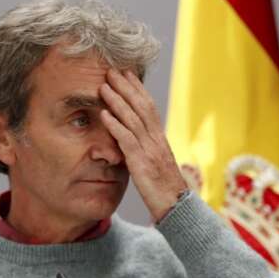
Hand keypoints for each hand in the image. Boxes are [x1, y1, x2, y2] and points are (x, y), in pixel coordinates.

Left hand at [100, 69, 187, 221]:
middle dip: (126, 87)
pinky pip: (127, 140)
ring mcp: (150, 150)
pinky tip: (104, 114)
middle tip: (111, 70)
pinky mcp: (142, 163)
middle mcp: (156, 140)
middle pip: (141, 106)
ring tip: (103, 86)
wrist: (175, 207)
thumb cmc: (164, 189)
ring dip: (117, 100)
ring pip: (133, 119)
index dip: (137, 89)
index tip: (126, 73)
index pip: (149, 107)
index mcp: (160, 138)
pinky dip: (115, 125)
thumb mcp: (155, 164)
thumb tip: (133, 141)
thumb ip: (145, 150)